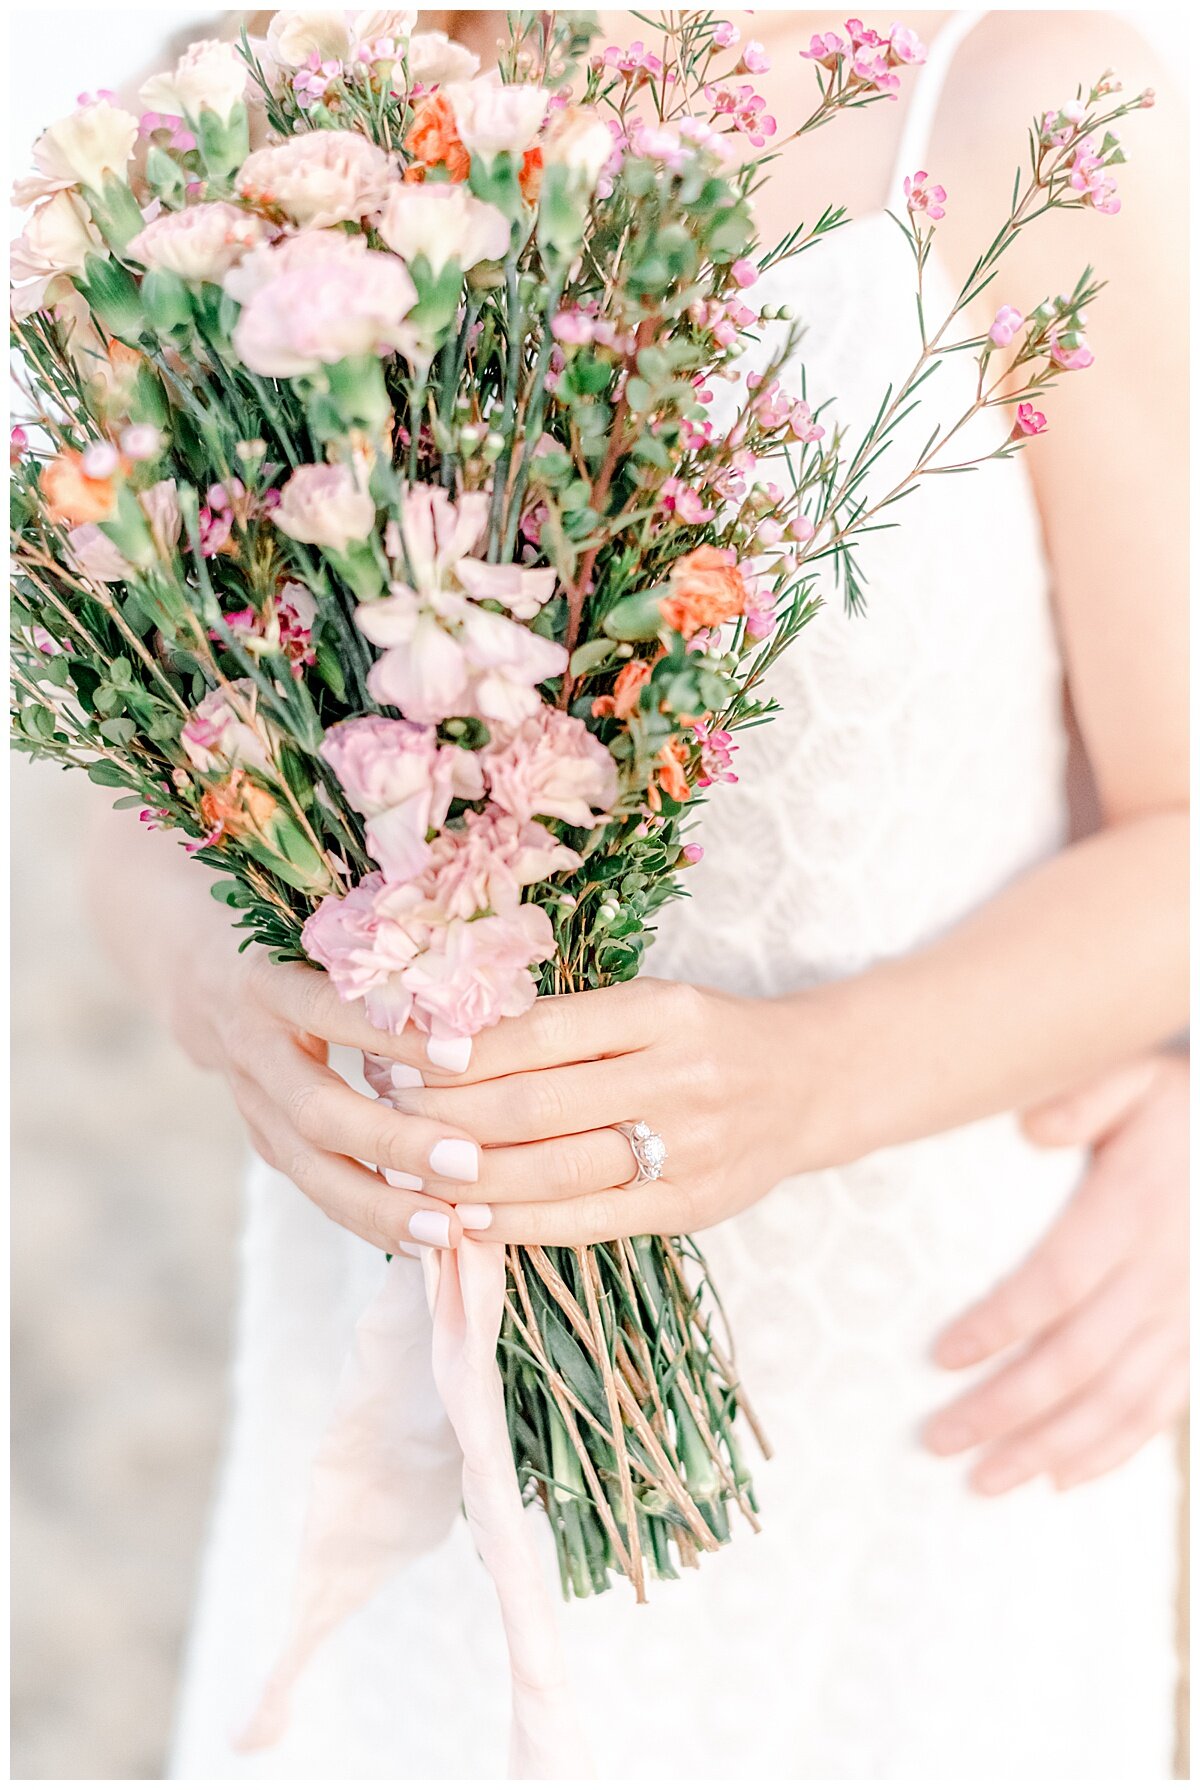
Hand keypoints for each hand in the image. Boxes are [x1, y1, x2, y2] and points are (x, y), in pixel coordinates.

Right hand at [173, 944, 495, 1252]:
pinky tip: (429, 1243)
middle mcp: (253, 1049)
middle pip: (318, 1112)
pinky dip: (373, 1221)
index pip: (332, 1012)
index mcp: (269, 983)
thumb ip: (386, 956)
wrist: (203, 975)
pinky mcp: (266, 1144)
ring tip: (452, 1231)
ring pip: (311, 1170)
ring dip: (384, 1206)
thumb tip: (487, 985)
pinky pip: (319, 1192)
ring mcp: (254, 1106)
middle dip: (395, 1143)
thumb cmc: (296, 939)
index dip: (395, 1036)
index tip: (464, 1052)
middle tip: (469, 1163)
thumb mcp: (325, 929)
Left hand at [384, 978, 800, 1244]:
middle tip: (389, 1110)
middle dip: (450, 1113)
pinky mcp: (689, 1208)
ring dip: (470, 1175)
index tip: (404, 1055)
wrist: (807, 1087)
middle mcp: (680, 1077)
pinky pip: (588, 1222)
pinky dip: (519, 1223)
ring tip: (411, 1166)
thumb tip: (448, 1042)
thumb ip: (568, 1022)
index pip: (542, 1031)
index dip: (465, 1050)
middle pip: (538, 1105)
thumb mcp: (650, 1003)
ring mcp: (689, 1149)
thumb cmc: (706, 1037)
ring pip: (556, 1170)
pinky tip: (467, 1217)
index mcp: (663, 1011)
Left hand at [923, 1052, 1188, 1493]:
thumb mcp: (1132, 1077)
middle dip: (1006, 1408)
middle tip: (939, 1440)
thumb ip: (1082, 1096)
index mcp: (1134, 1212)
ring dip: (1050, 1449)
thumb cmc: (1176, 1109)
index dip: (1002, 1324)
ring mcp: (1187, 1317)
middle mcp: (1164, 1276)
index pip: (1059, 1281)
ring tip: (984, 1481)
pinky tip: (1059, 1481)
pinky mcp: (1198, 1340)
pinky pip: (1160, 1411)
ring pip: (1117, 1403)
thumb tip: (1033, 1126)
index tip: (942, 1355)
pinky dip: (1111, 1453)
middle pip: (1079, 1360)